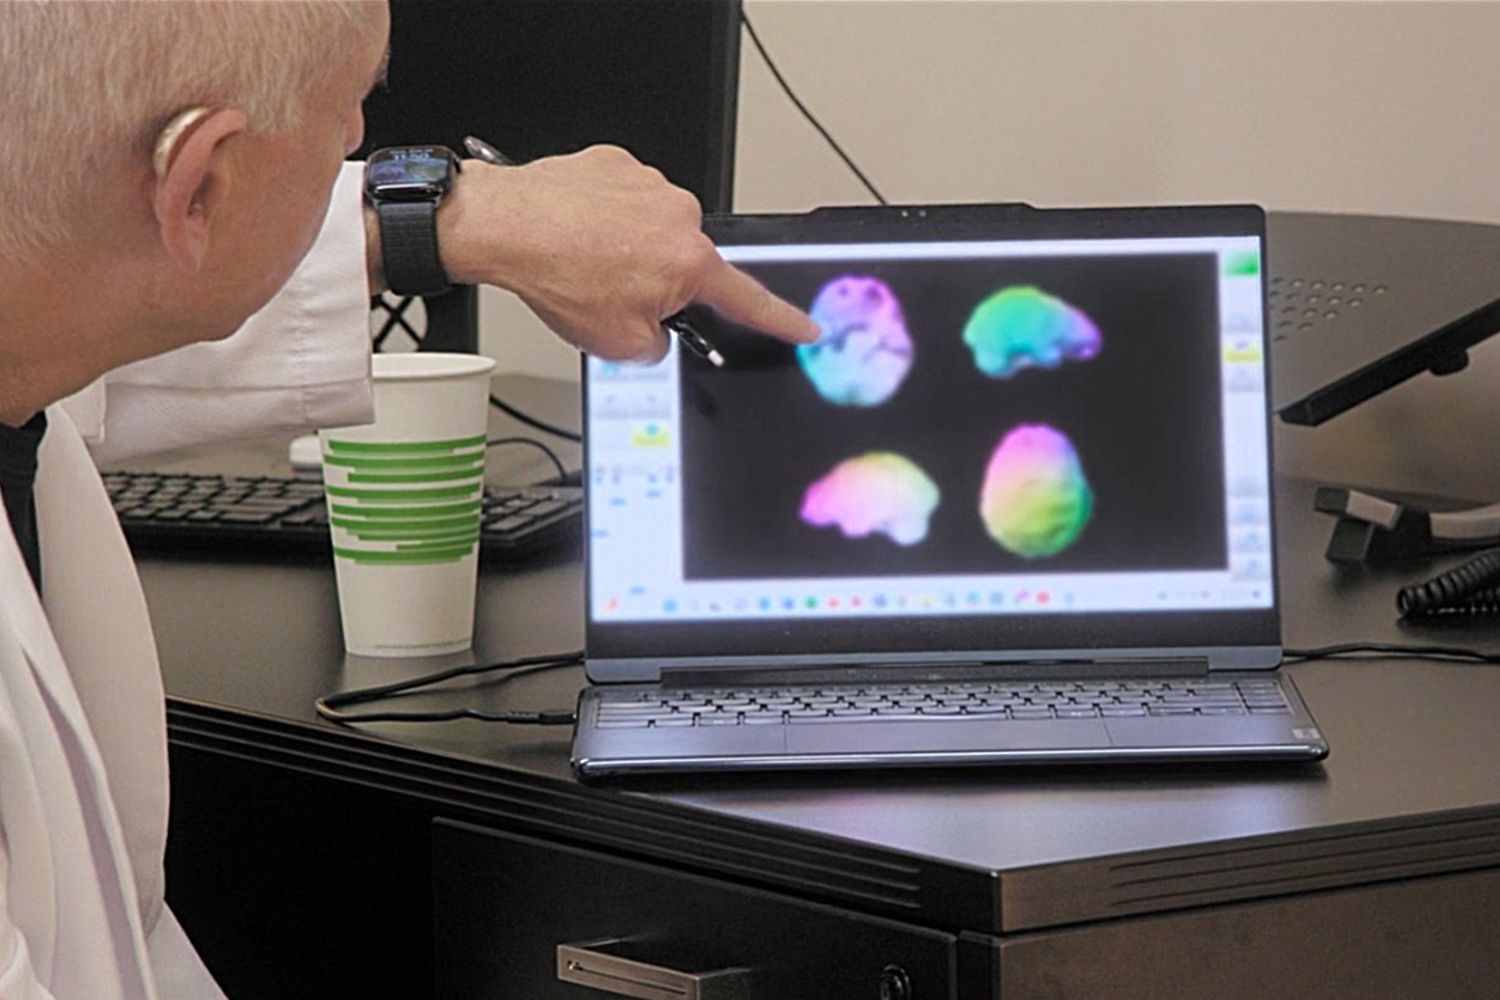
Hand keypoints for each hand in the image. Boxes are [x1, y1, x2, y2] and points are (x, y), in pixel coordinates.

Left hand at [435, 146, 819, 361]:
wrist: (506, 226)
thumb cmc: (557, 276)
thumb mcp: (618, 344)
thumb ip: (656, 347)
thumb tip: (655, 334)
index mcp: (690, 263)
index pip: (749, 301)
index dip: (781, 320)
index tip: (805, 327)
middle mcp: (679, 216)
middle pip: (684, 265)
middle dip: (656, 285)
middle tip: (612, 297)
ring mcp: (648, 184)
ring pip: (651, 233)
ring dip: (626, 252)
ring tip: (583, 265)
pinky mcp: (616, 165)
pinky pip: (622, 202)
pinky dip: (604, 222)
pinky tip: (575, 237)